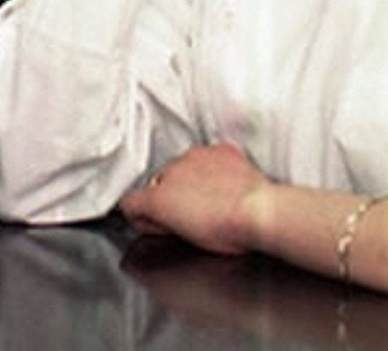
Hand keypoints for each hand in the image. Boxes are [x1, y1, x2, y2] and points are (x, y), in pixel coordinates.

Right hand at [120, 141, 266, 254]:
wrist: (257, 210)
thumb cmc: (225, 230)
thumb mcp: (182, 238)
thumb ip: (161, 223)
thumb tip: (158, 220)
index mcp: (158, 197)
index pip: (130, 202)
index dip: (144, 217)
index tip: (157, 223)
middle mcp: (173, 170)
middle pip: (158, 182)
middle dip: (168, 197)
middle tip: (187, 215)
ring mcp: (197, 156)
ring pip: (182, 166)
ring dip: (189, 180)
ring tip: (209, 200)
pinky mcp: (219, 149)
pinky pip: (208, 157)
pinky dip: (212, 168)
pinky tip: (223, 184)